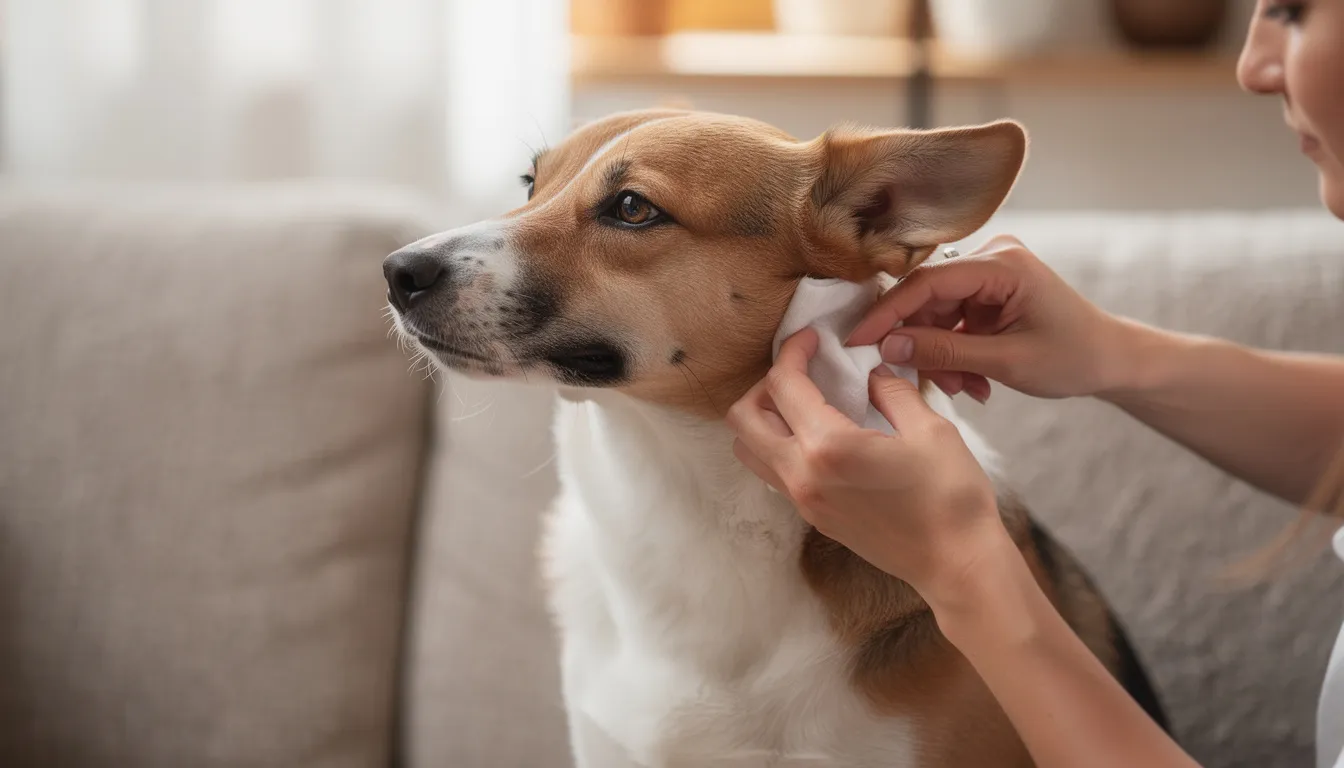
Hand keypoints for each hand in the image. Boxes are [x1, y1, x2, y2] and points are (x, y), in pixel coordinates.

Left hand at [726, 328, 1011, 599]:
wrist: (956, 565)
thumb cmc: (950, 497)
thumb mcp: (930, 429)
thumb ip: (892, 391)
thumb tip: (872, 372)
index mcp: (827, 446)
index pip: (784, 385)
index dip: (792, 352)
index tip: (811, 339)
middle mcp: (801, 475)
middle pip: (742, 419)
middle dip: (764, 385)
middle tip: (800, 373)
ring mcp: (802, 500)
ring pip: (750, 450)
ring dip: (763, 420)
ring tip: (803, 404)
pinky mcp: (812, 517)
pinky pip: (773, 473)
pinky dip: (780, 446)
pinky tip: (819, 435)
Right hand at [846, 235, 1134, 400]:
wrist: (1113, 360)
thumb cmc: (1074, 357)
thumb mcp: (1007, 362)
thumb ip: (944, 353)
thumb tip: (887, 348)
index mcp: (1002, 263)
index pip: (927, 283)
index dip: (887, 314)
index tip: (857, 342)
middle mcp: (992, 258)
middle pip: (927, 299)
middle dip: (924, 345)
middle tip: (935, 384)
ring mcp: (988, 275)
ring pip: (935, 315)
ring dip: (941, 356)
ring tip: (966, 388)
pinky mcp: (987, 293)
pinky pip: (951, 322)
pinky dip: (955, 354)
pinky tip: (973, 381)